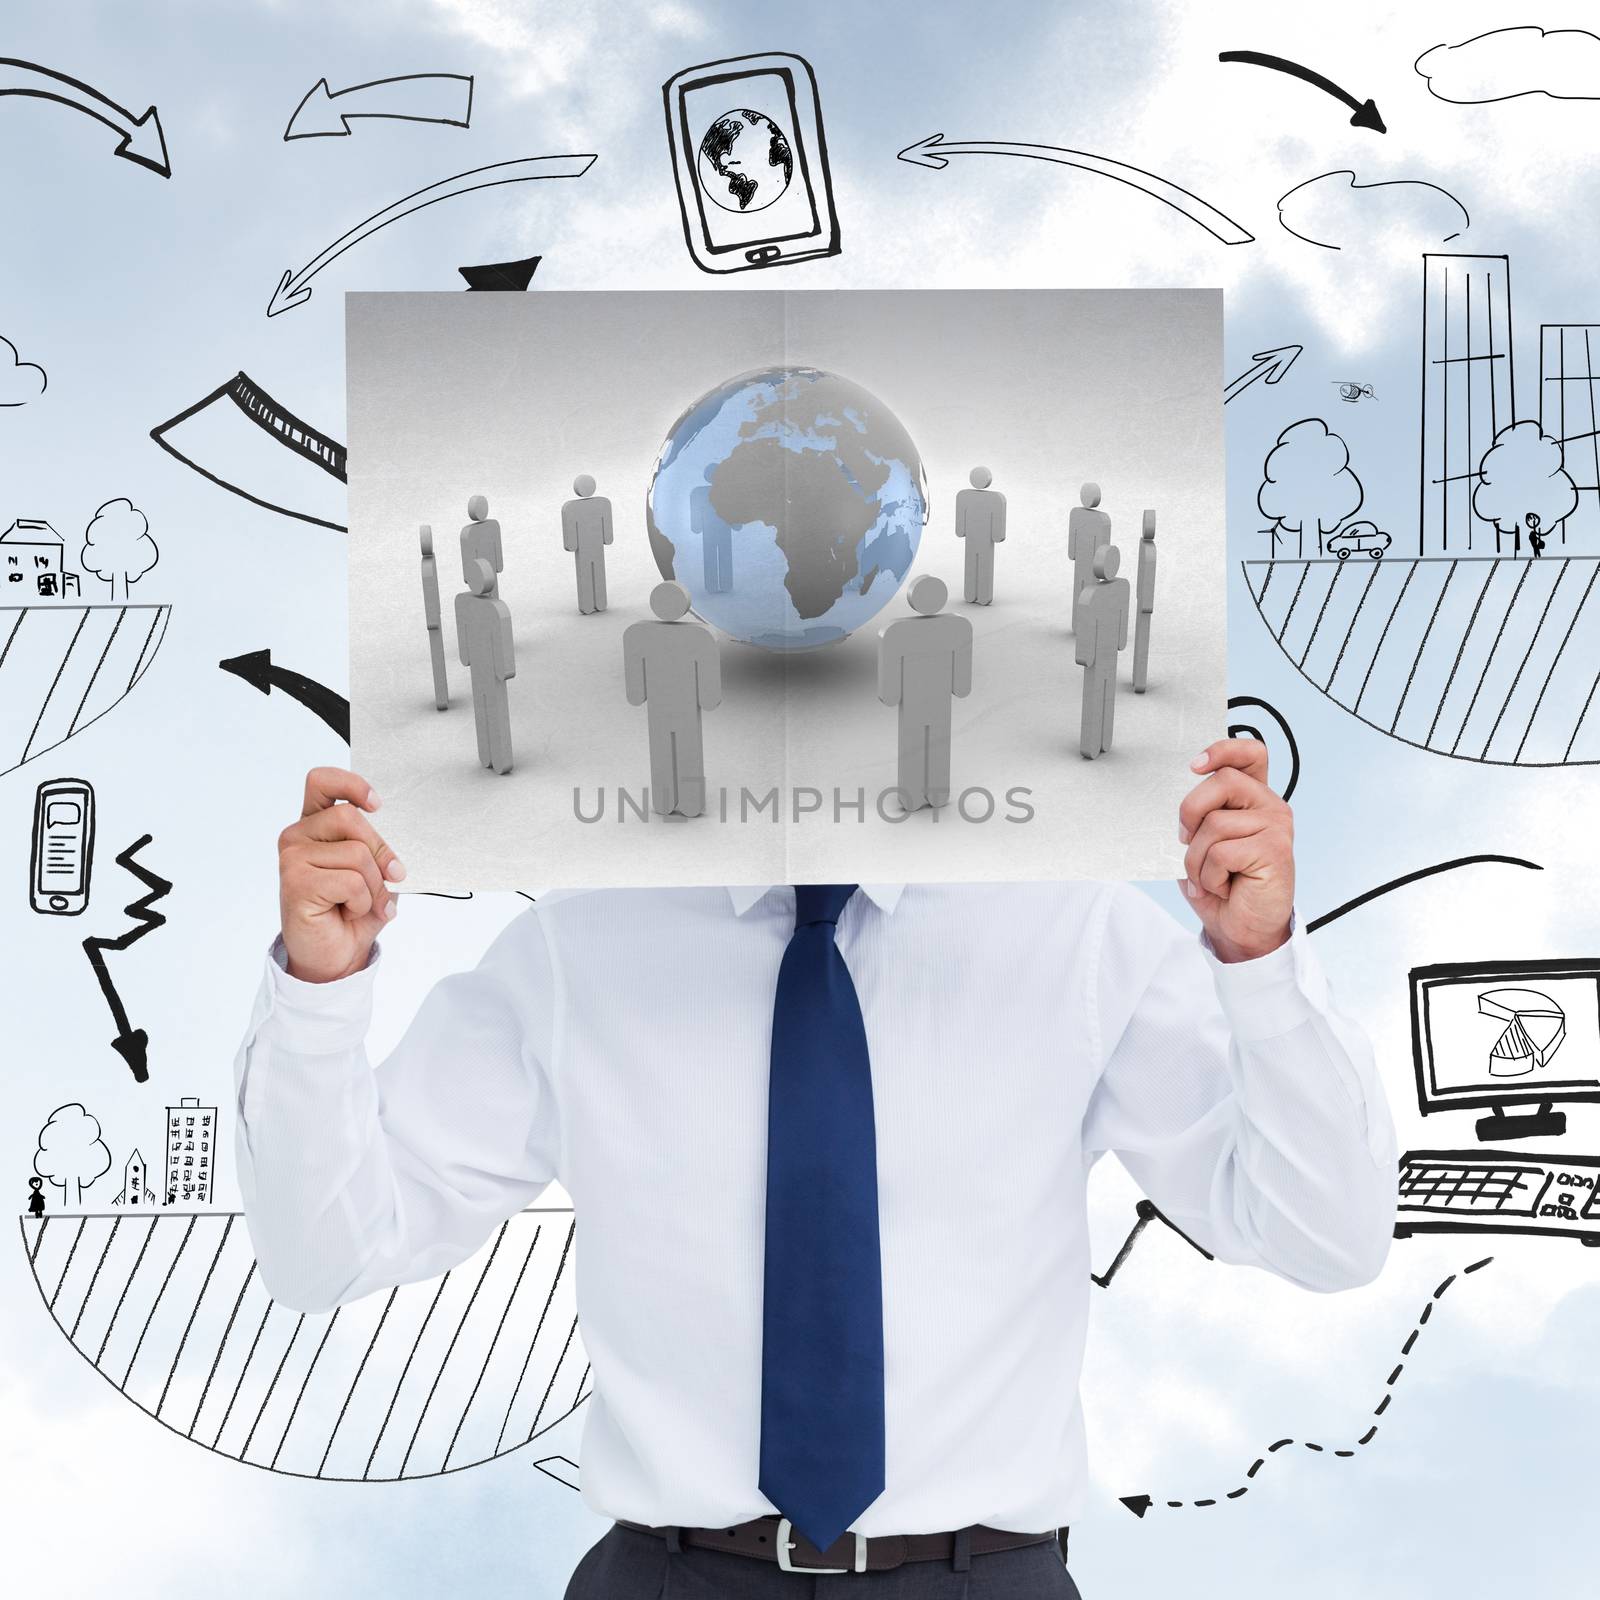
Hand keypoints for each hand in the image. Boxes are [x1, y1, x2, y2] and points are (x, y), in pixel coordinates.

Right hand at [278, 767, 405, 983]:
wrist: (337, 954)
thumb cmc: (353, 909)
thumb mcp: (374, 872)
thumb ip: (376, 849)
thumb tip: (393, 845)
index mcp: (315, 825)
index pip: (322, 782)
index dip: (351, 784)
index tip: (377, 804)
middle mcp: (298, 836)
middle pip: (349, 817)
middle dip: (381, 850)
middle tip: (393, 876)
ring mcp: (292, 858)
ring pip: (356, 853)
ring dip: (374, 884)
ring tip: (364, 902)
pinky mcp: (295, 882)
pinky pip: (350, 881)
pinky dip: (362, 901)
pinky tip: (348, 912)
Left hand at [1177, 739, 1293, 963]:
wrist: (1241, 928)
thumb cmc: (1223, 885)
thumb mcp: (1204, 843)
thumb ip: (1203, 815)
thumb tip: (1181, 805)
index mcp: (1253, 799)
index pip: (1251, 754)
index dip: (1224, 749)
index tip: (1195, 765)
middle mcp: (1270, 806)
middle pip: (1222, 782)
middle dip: (1190, 812)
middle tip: (1186, 840)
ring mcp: (1276, 826)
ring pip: (1214, 823)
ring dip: (1197, 858)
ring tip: (1210, 876)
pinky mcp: (1275, 849)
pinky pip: (1221, 852)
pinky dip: (1210, 875)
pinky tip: (1223, 887)